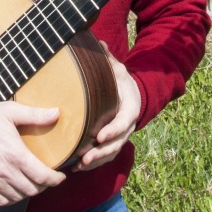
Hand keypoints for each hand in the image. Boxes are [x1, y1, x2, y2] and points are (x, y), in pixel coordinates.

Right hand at [0, 100, 66, 205]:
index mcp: (15, 154)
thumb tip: (56, 113)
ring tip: (31, 182)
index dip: (55, 179)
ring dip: (28, 192)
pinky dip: (12, 198)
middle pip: (33, 190)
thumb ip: (35, 115)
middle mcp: (5, 172)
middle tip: (46, 177)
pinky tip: (15, 189)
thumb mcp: (11, 111)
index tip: (60, 176)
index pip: (42, 176)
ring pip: (19, 197)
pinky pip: (2, 201)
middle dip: (44, 185)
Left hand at [72, 45, 140, 171]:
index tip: (99, 136)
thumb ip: (108, 59)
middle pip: (117, 143)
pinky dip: (94, 164)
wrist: (131, 94)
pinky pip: (106, 156)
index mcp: (130, 107)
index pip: (123, 122)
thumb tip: (98, 43)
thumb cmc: (120, 80)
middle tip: (86, 157)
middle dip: (102, 152)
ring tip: (80, 166)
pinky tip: (79, 167)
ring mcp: (121, 136)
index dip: (113, 130)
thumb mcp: (117, 69)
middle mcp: (127, 125)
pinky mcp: (112, 142)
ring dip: (97, 161)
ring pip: (111, 152)